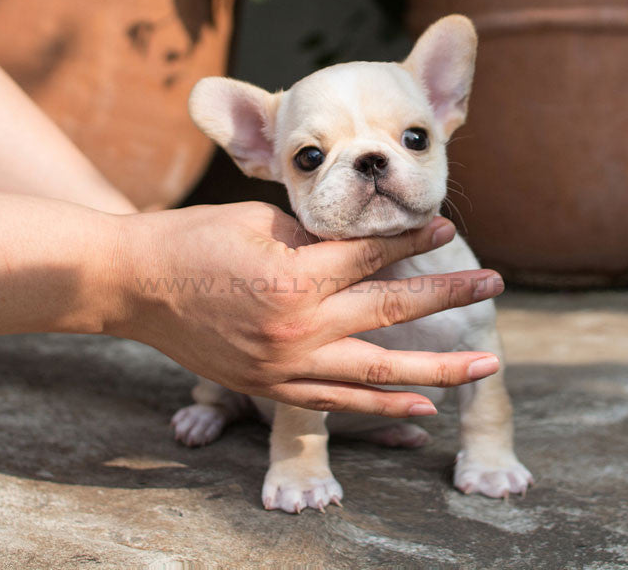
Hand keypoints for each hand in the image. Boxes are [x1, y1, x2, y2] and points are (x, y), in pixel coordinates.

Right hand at [105, 202, 503, 415]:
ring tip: (484, 363)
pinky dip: (383, 406)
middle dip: (449, 298)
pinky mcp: (271, 386)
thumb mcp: (260, 222)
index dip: (415, 239)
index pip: (374, 255)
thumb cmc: (193, 238)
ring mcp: (286, 364)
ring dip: (437, 369)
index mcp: (297, 275)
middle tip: (494, 286)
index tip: (448, 228)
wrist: (133, 284)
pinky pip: (339, 401)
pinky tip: (423, 407)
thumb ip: (319, 239)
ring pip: (378, 371)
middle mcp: (299, 326)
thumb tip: (368, 248)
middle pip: (392, 311)